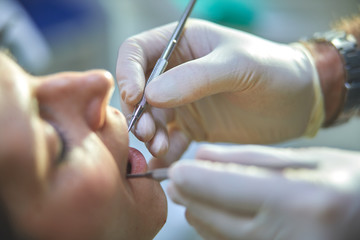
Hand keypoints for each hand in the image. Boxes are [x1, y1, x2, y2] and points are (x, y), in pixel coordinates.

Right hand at [117, 19, 323, 166]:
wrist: (298, 102)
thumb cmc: (274, 70)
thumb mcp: (239, 65)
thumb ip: (197, 77)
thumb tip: (151, 94)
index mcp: (183, 44)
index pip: (137, 51)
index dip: (128, 72)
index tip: (134, 97)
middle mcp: (176, 72)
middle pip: (139, 89)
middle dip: (138, 111)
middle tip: (148, 132)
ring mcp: (183, 101)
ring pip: (150, 117)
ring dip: (150, 134)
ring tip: (161, 148)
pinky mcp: (192, 126)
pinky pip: (169, 139)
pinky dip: (164, 152)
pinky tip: (165, 164)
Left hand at [167, 145, 359, 239]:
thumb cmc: (346, 181)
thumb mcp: (304, 159)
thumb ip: (247, 158)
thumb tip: (201, 155)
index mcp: (299, 200)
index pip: (222, 188)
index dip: (191, 178)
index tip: (175, 169)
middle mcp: (290, 235)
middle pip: (212, 215)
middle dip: (189, 196)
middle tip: (176, 180)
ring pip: (215, 235)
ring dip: (198, 212)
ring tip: (194, 192)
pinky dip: (214, 228)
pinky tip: (212, 212)